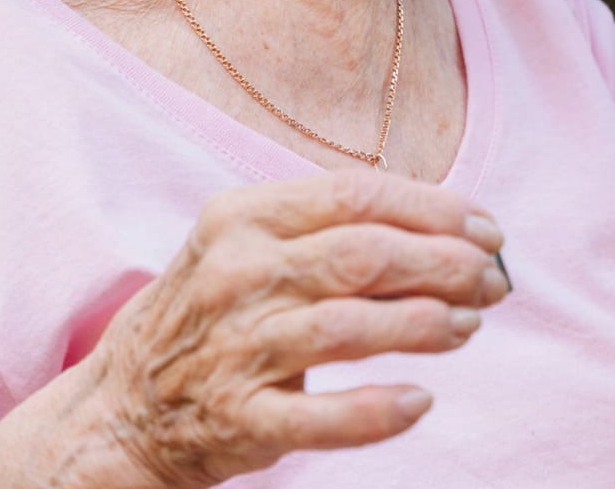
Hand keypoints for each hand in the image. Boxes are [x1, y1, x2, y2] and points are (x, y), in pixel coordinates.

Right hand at [84, 172, 508, 488]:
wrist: (120, 407)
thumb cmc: (215, 311)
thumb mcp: (253, 245)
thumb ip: (336, 228)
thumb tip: (453, 229)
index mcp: (244, 216)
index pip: (358, 195)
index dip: (437, 210)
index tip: (489, 230)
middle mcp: (236, 275)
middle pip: (364, 256)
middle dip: (447, 265)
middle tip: (494, 282)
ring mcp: (235, 348)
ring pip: (349, 329)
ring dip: (425, 326)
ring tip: (468, 327)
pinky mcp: (237, 419)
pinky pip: (320, 417)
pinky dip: (377, 411)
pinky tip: (420, 401)